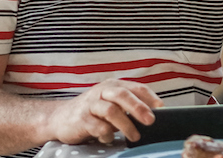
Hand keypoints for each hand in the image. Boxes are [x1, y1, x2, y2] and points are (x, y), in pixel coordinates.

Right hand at [46, 79, 162, 144]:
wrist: (60, 118)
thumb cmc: (93, 111)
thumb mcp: (111, 103)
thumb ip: (128, 106)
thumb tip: (153, 115)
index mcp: (113, 85)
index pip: (136, 88)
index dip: (151, 98)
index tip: (162, 109)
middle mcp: (102, 91)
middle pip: (123, 95)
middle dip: (138, 108)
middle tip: (151, 121)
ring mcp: (90, 105)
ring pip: (111, 111)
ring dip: (126, 125)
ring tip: (135, 137)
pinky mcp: (81, 119)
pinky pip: (98, 127)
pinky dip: (107, 134)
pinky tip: (110, 138)